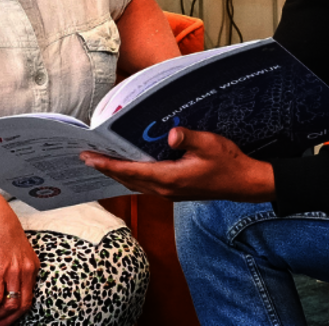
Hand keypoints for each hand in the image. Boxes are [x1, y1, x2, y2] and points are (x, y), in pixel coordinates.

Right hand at [0, 183, 37, 324]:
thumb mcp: (14, 248)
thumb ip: (13, 264)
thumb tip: (3, 278)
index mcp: (31, 266)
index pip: (29, 297)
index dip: (19, 313)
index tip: (8, 319)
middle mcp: (26, 271)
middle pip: (23, 305)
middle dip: (10, 321)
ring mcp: (13, 272)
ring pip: (10, 305)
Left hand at [81, 126, 275, 201]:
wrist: (244, 184)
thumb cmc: (228, 163)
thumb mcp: (209, 144)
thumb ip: (188, 138)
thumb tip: (170, 134)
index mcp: (169, 179)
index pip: (130, 171)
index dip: (107, 164)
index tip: (87, 158)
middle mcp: (165, 189)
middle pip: (127, 179)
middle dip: (106, 168)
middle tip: (85, 157)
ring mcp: (169, 193)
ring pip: (136, 184)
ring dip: (117, 173)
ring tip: (100, 162)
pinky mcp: (175, 191)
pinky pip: (146, 185)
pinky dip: (132, 176)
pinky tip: (127, 168)